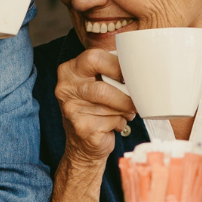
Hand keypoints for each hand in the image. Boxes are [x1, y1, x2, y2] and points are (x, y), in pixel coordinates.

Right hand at [54, 49, 136, 168]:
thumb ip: (108, 70)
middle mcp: (66, 88)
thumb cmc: (94, 107)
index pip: (94, 58)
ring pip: (111, 105)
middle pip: (103, 88)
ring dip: (124, 109)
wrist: (82, 143)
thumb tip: (136, 65)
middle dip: (124, 94)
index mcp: (69, 71)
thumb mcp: (95, 82)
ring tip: (124, 111)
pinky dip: (120, 122)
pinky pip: (112, 120)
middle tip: (134, 97)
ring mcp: (72, 109)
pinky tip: (114, 123)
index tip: (128, 74)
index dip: (116, 66)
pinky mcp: (82, 127)